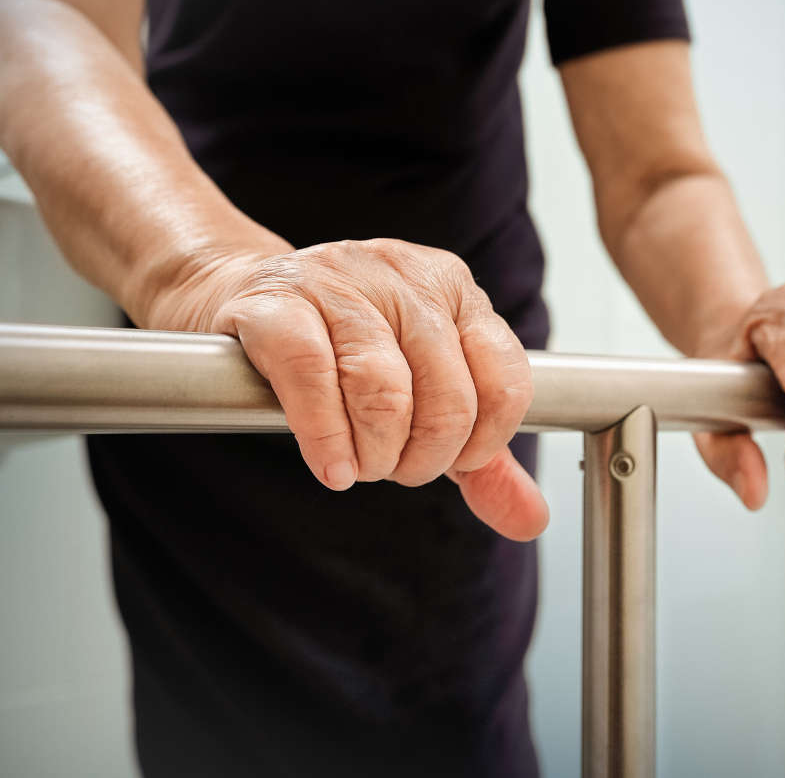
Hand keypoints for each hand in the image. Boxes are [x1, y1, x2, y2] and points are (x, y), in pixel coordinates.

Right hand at [148, 239, 547, 541]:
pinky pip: (312, 376)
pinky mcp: (276, 302)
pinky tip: (331, 466)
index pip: (505, 379)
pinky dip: (326, 438)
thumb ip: (480, 458)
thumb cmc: (342, 351)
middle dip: (424, 458)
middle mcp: (406, 278)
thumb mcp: (425, 396)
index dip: (483, 441)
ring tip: (360, 467)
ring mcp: (340, 281)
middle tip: (394, 470)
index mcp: (456, 292)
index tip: (452, 462)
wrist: (239, 296)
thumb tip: (531, 521)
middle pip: (447, 395)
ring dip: (375, 453)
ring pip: (383, 389)